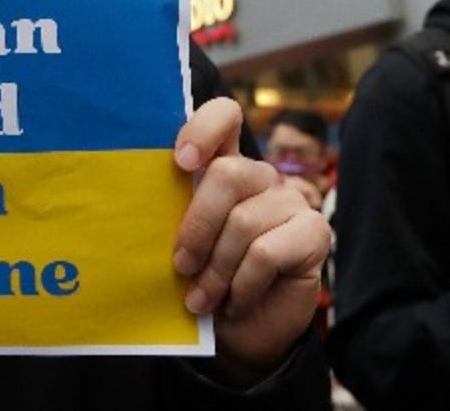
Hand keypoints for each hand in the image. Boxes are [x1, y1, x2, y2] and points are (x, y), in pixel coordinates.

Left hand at [172, 98, 330, 375]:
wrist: (241, 333)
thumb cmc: (202, 280)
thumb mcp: (179, 243)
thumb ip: (171, 214)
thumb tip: (136, 202)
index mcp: (222, 166)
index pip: (224, 116)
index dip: (204, 128)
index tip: (181, 162)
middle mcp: (259, 176)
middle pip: (227, 174)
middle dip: (197, 227)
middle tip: (181, 266)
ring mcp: (289, 202)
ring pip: (243, 222)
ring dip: (216, 269)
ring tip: (201, 298)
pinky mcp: (313, 233)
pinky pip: (266, 253)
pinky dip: (242, 285)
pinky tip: (235, 303)